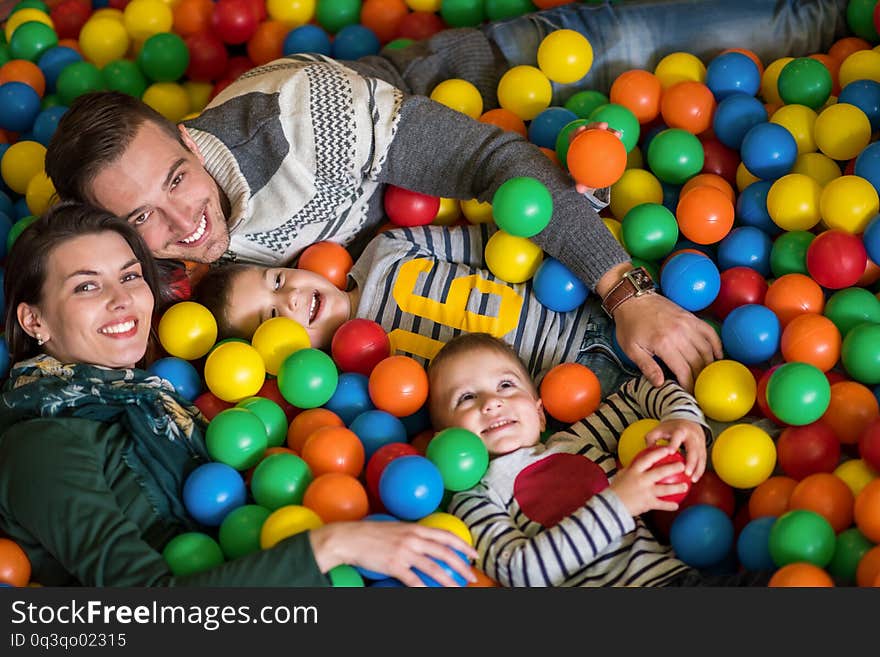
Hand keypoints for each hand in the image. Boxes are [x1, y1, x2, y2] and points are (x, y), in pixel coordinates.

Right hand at [309, 521, 478, 586]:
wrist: (350, 538)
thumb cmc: (371, 534)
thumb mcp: (396, 528)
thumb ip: (413, 534)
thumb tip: (427, 542)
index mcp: (415, 528)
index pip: (445, 535)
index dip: (462, 544)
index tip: (474, 553)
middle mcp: (413, 538)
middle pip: (445, 552)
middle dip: (462, 565)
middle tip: (472, 575)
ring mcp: (404, 552)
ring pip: (434, 568)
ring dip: (449, 580)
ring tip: (458, 588)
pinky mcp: (394, 565)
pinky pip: (414, 580)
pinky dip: (424, 589)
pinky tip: (431, 594)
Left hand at [569, 121, 622, 195]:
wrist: (588, 170)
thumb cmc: (582, 173)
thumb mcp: (581, 178)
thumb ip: (580, 182)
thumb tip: (580, 190)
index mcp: (576, 144)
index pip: (574, 135)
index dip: (577, 131)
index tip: (583, 129)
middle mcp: (585, 138)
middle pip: (589, 129)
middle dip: (595, 125)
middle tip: (603, 126)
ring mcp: (594, 137)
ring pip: (601, 132)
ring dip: (609, 130)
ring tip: (617, 133)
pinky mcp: (602, 139)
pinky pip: (609, 138)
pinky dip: (614, 138)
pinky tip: (621, 138)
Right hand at [609, 445, 688, 515]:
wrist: (610, 506)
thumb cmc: (615, 489)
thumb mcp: (621, 475)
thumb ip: (631, 469)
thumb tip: (638, 462)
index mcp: (634, 471)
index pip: (648, 458)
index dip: (659, 453)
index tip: (668, 449)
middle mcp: (641, 480)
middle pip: (660, 472)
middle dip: (673, 468)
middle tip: (682, 465)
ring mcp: (645, 492)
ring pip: (665, 489)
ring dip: (677, 488)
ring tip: (686, 486)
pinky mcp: (647, 503)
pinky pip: (661, 504)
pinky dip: (670, 505)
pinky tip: (676, 506)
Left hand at [613, 292, 721, 392]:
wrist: (632, 299)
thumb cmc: (630, 325)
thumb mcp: (631, 349)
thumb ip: (647, 367)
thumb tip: (660, 384)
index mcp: (664, 344)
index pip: (684, 371)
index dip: (689, 385)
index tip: (689, 393)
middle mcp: (680, 334)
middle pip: (698, 362)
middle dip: (700, 378)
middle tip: (699, 388)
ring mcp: (688, 324)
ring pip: (707, 349)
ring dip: (709, 365)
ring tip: (706, 376)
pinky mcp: (691, 317)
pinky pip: (710, 333)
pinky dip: (716, 346)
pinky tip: (717, 357)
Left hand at [645, 419, 706, 481]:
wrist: (688, 419)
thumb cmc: (671, 428)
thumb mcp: (660, 429)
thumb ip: (651, 438)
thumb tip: (645, 451)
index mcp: (680, 430)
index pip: (677, 437)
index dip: (674, 444)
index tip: (670, 452)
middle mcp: (692, 436)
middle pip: (693, 449)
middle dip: (691, 461)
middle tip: (686, 473)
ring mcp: (699, 442)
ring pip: (701, 456)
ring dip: (698, 469)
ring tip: (692, 480)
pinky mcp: (703, 447)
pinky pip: (703, 460)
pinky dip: (700, 469)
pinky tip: (695, 479)